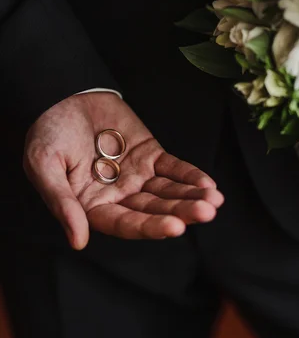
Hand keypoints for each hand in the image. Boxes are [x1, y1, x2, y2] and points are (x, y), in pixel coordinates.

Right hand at [24, 93, 223, 249]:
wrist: (62, 96)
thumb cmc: (47, 134)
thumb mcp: (44, 167)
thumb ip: (62, 203)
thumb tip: (78, 241)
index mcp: (91, 206)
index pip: (124, 223)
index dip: (149, 227)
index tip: (175, 227)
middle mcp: (118, 195)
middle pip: (153, 210)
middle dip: (180, 212)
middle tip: (205, 212)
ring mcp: (136, 175)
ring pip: (167, 191)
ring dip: (191, 196)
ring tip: (214, 201)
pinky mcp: (149, 154)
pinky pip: (172, 167)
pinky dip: (190, 175)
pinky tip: (208, 184)